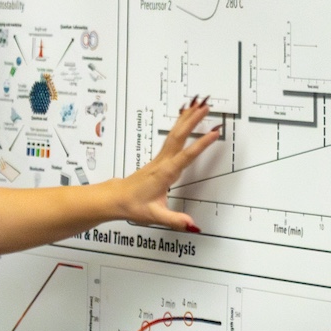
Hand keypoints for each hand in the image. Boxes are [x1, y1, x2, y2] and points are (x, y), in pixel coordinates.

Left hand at [112, 98, 222, 230]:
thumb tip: (193, 224)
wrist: (116, 198)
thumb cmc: (133, 205)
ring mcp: (160, 159)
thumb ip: (175, 220)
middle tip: (206, 107)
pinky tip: (183, 119)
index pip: (186, 155)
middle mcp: (163, 162)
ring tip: (198, 105)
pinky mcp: (159, 159)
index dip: (201, 144)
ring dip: (186, 119)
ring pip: (175, 134)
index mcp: (165, 173)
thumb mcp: (155, 215)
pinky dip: (179, 126)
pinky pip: (171, 138)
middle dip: (193, 120)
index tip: (214, 132)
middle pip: (179, 136)